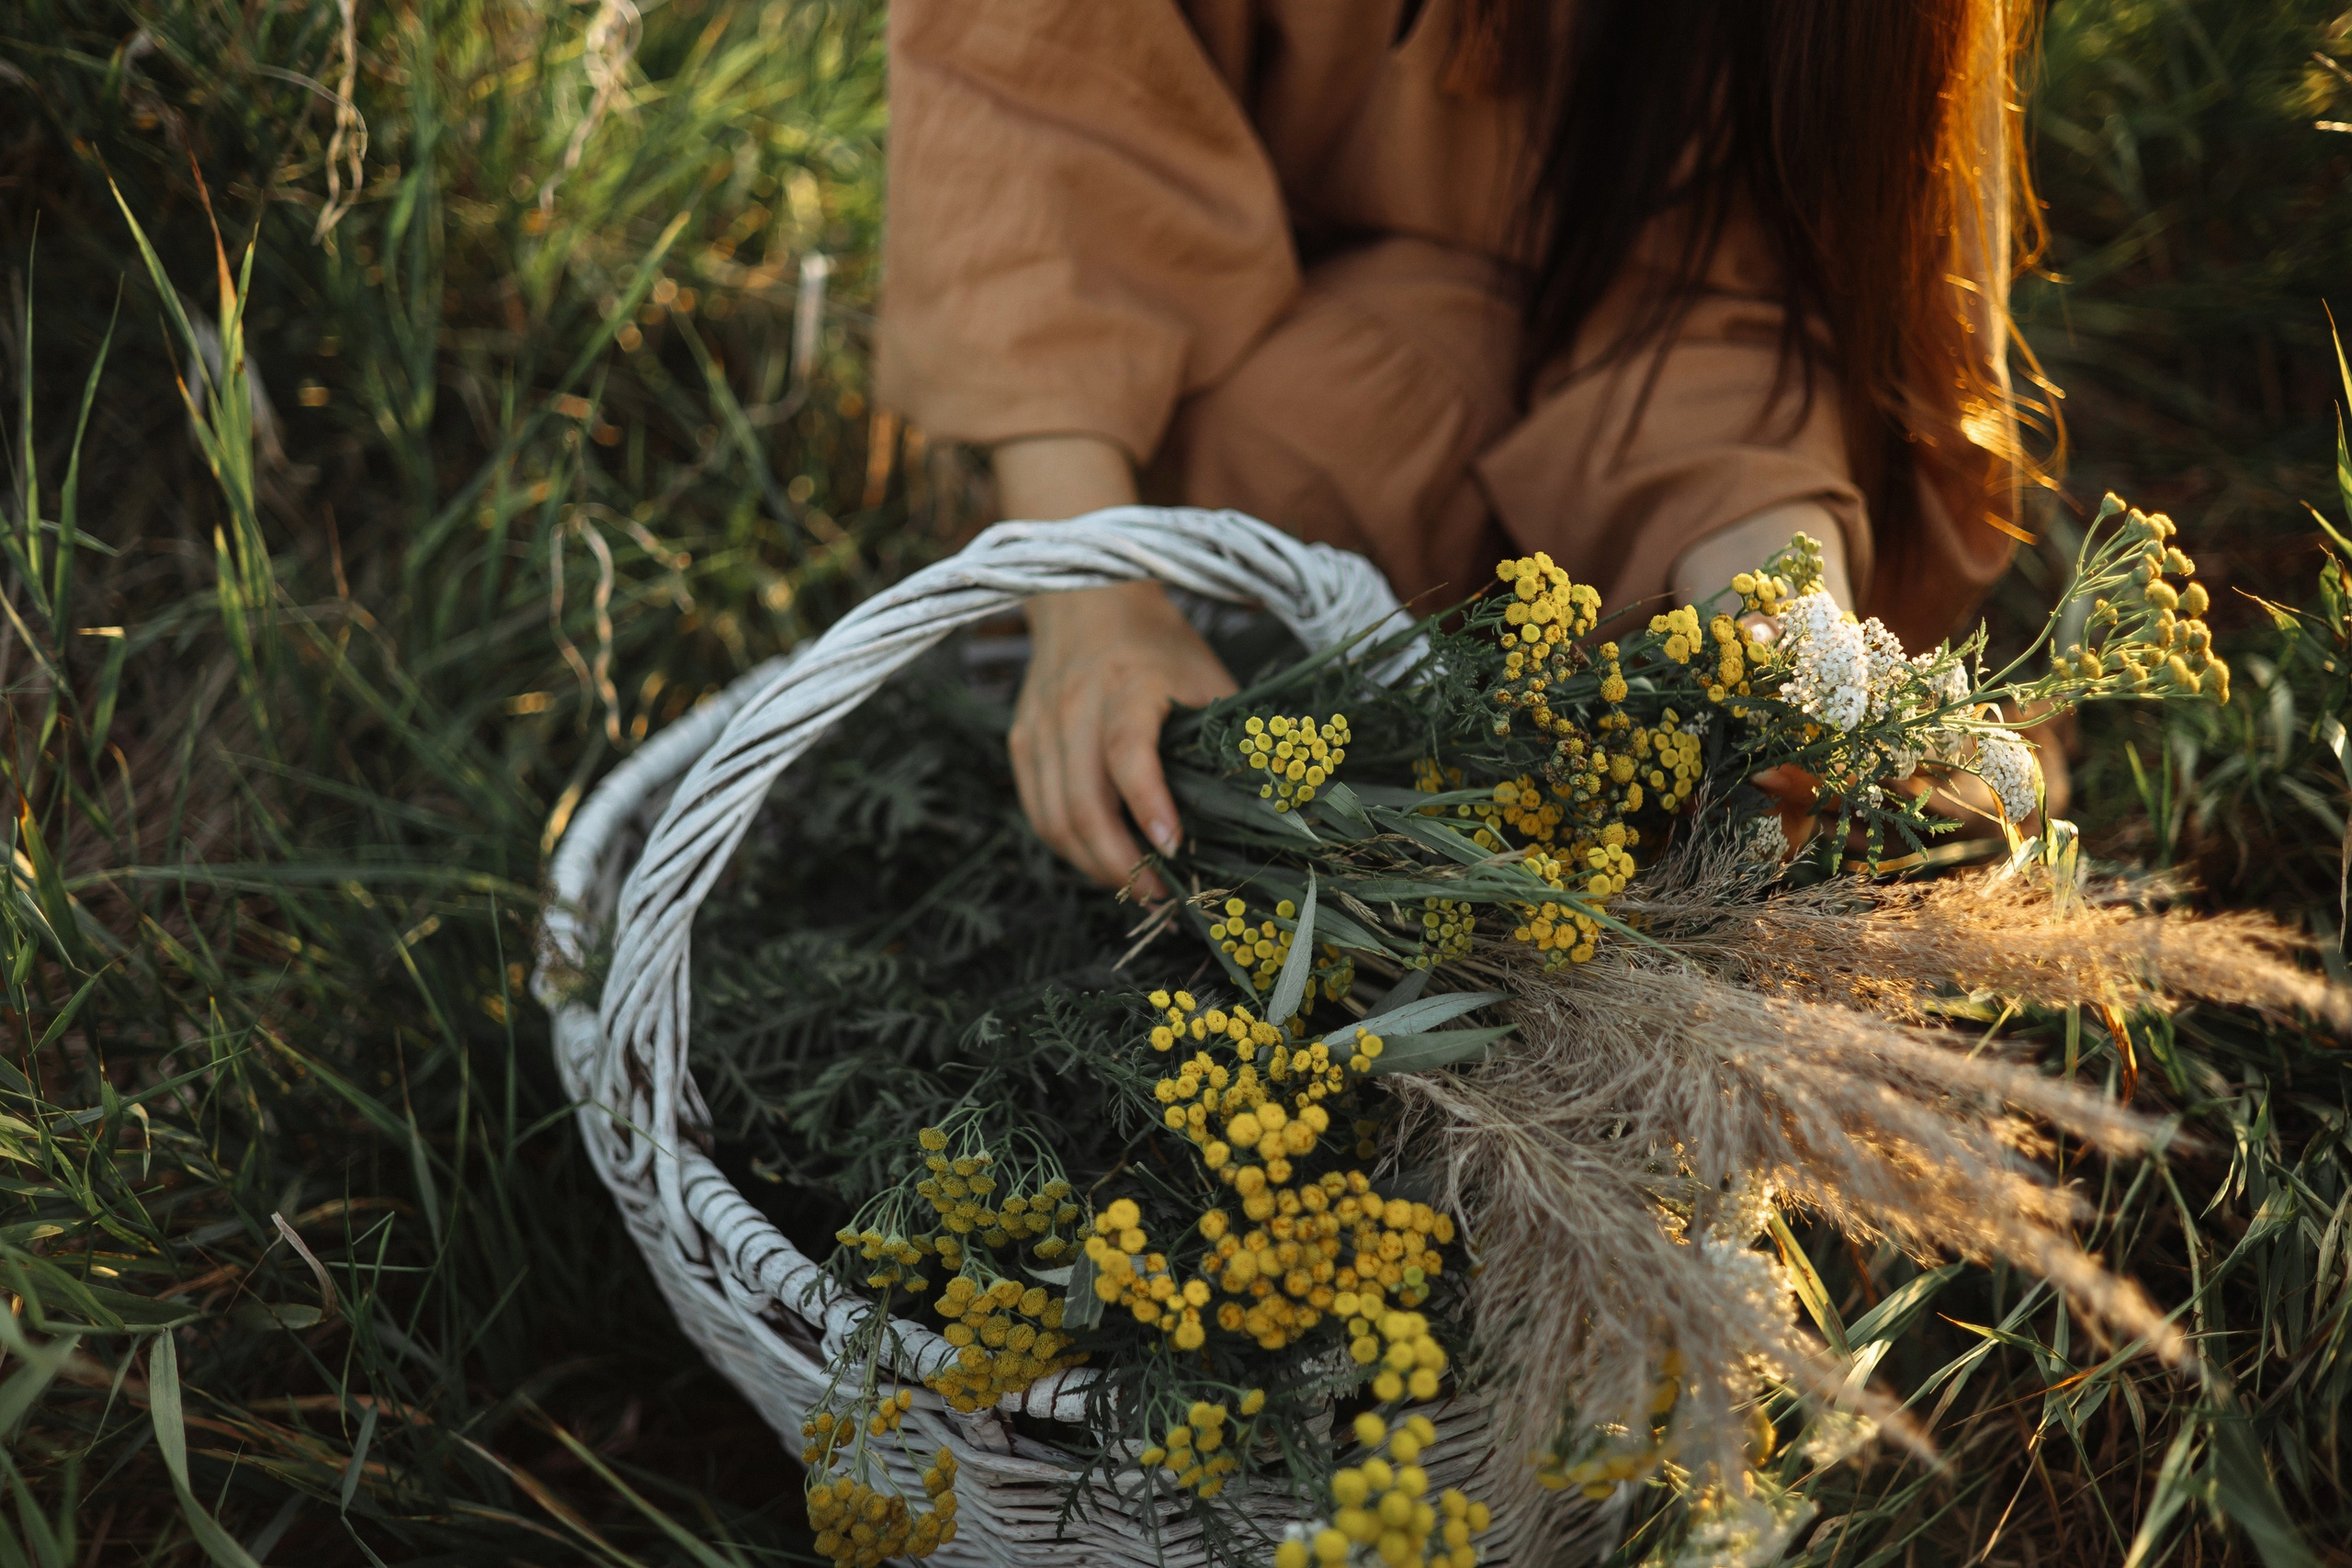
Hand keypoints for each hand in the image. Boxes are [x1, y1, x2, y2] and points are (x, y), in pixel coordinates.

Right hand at [1011, 583, 1235, 897]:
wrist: (1087, 598)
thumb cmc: (1158, 646)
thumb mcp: (1206, 677)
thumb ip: (1232, 735)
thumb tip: (1278, 798)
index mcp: (1127, 683)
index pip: (1127, 752)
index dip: (1148, 804)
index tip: (1173, 848)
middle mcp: (1075, 706)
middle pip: (1083, 802)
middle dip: (1122, 863)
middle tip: (1162, 897)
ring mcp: (1040, 727)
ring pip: (1054, 818)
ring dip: (1094, 866)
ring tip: (1135, 889)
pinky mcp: (1021, 743)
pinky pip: (1038, 811)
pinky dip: (1068, 847)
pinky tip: (1102, 861)